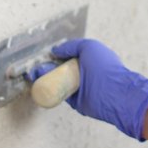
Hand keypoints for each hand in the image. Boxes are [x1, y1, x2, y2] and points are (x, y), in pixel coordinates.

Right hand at [28, 38, 147, 140]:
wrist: (115, 95)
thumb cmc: (105, 67)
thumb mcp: (89, 47)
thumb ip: (72, 46)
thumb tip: (56, 51)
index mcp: (88, 58)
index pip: (67, 55)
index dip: (54, 55)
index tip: (41, 56)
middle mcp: (83, 72)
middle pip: (59, 69)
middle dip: (45, 68)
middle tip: (32, 69)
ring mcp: (79, 87)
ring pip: (58, 82)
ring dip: (45, 80)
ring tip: (33, 77)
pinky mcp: (76, 101)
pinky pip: (60, 95)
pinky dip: (50, 92)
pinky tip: (40, 87)